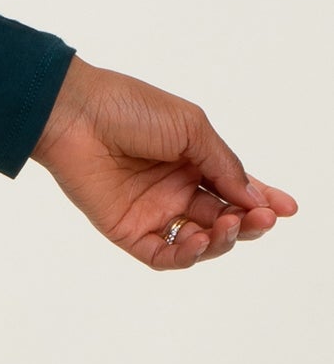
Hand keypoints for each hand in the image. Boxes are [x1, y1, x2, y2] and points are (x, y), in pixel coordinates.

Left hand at [31, 54, 297, 269]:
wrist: (75, 113)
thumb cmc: (129, 108)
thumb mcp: (190, 127)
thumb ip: (224, 164)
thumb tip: (255, 197)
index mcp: (191, 158)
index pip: (235, 187)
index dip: (263, 199)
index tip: (289, 208)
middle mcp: (174, 187)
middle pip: (224, 218)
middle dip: (249, 221)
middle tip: (262, 218)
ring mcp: (153, 210)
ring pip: (200, 241)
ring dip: (222, 239)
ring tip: (226, 224)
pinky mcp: (128, 229)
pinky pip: (165, 255)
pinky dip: (187, 255)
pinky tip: (199, 240)